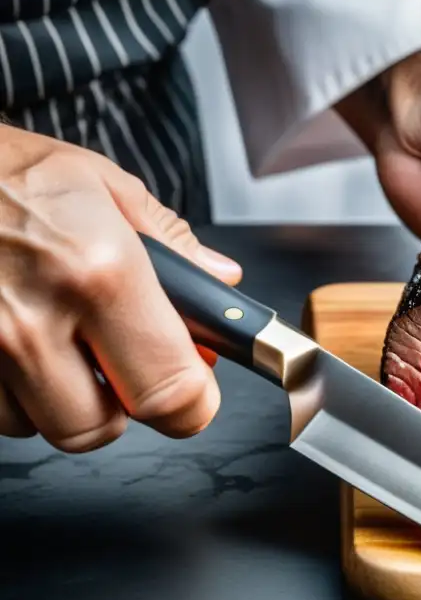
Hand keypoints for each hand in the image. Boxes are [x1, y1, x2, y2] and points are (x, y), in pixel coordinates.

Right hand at [0, 125, 241, 451]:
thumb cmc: (1, 171)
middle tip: (121, 361)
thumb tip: (220, 283)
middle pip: (100, 428)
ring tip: (57, 336)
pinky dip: (14, 390)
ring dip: (61, 396)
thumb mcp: (100, 183)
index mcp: (100, 272)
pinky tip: (17, 341)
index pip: (170, 391)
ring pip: (43, 425)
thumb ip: (171, 242)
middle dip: (121, 404)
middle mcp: (36, 319)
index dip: (193, 404)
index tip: (195, 394)